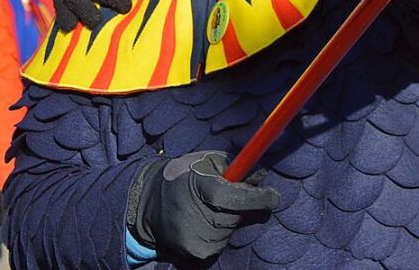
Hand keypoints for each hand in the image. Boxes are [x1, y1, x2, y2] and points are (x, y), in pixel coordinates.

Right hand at [127, 151, 279, 264]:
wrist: (146, 204)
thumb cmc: (182, 176)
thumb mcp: (209, 161)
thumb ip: (238, 169)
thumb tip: (262, 178)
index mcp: (212, 193)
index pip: (250, 200)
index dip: (266, 197)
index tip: (271, 195)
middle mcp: (208, 222)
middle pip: (245, 217)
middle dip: (245, 207)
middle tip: (228, 198)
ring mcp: (203, 243)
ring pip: (234, 232)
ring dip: (229, 221)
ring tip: (208, 210)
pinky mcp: (197, 258)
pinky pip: (220, 246)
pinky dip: (217, 235)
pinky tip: (201, 224)